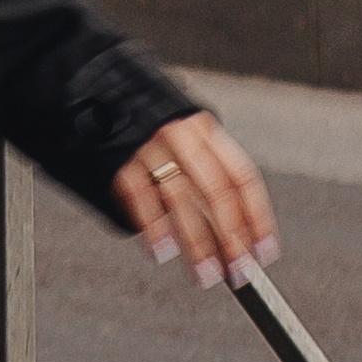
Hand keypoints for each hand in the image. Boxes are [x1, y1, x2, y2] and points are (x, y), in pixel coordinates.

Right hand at [113, 109, 276, 287]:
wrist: (98, 89)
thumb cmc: (150, 121)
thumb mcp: (188, 136)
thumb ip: (209, 173)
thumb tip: (237, 231)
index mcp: (204, 130)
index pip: (241, 176)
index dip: (256, 217)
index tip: (263, 250)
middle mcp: (181, 135)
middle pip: (214, 190)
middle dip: (229, 236)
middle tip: (236, 269)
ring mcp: (149, 145)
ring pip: (180, 197)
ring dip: (195, 241)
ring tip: (203, 272)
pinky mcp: (119, 157)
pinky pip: (139, 195)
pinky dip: (152, 226)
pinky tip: (162, 250)